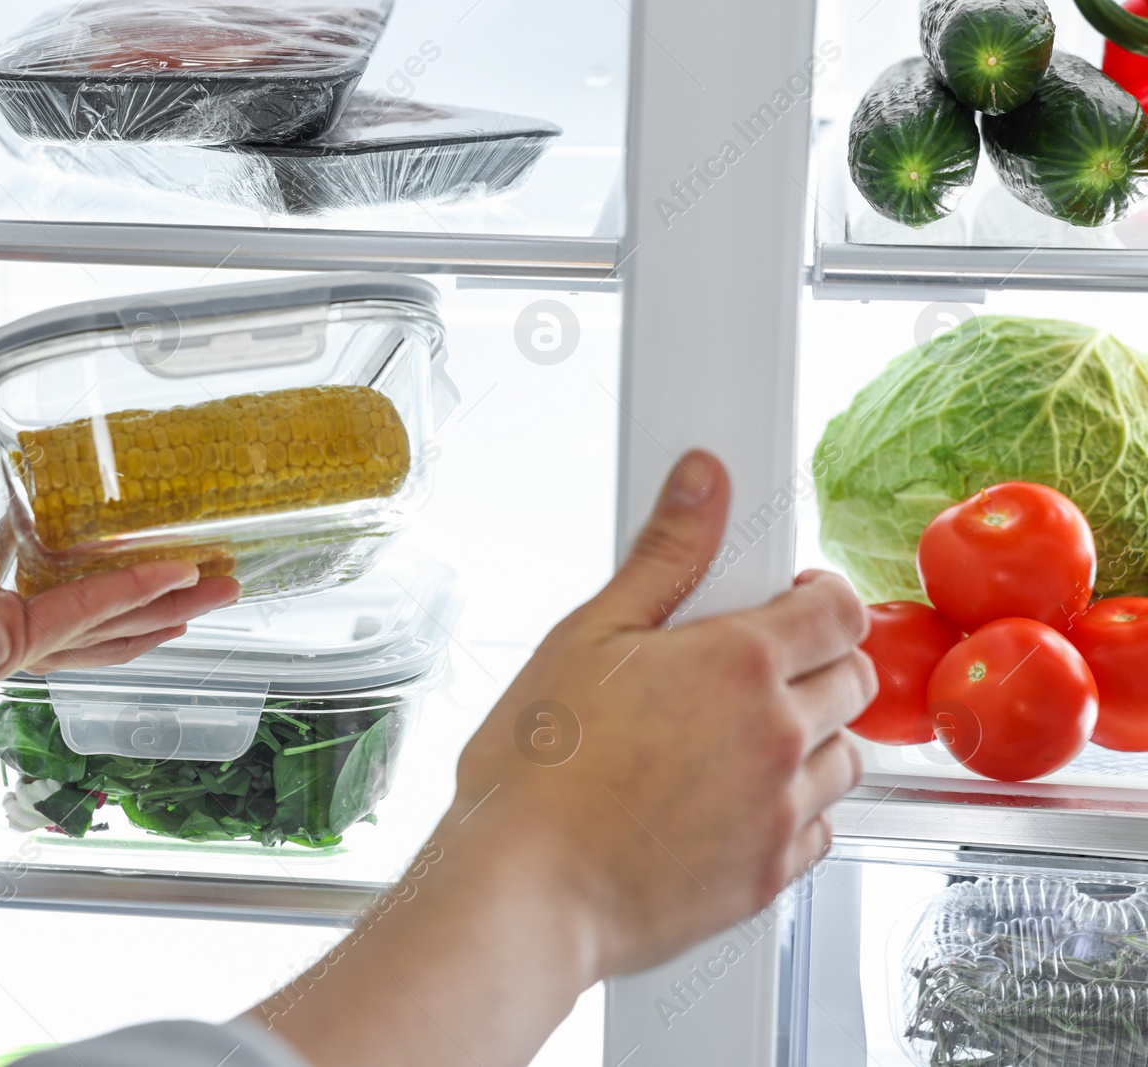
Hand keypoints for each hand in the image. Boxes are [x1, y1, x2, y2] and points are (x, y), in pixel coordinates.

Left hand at [0, 329, 239, 689]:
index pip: (36, 565)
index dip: (98, 555)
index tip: (151, 539)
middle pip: (82, 613)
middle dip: (153, 596)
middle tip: (207, 575)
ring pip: (94, 631)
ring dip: (161, 608)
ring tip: (218, 589)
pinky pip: (78, 624)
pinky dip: (132, 600)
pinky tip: (179, 579)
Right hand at [254, 451, 872, 1066]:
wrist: (525, 890)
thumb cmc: (539, 770)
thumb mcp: (588, 636)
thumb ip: (664, 555)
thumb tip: (704, 480)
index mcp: (738, 663)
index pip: (838, 608)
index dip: (817, 596)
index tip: (785, 602)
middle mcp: (777, 734)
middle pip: (854, 678)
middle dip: (817, 662)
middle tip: (750, 670)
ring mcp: (781, 810)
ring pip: (848, 757)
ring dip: (811, 737)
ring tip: (737, 740)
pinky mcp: (769, 875)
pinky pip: (822, 829)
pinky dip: (793, 809)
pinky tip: (732, 802)